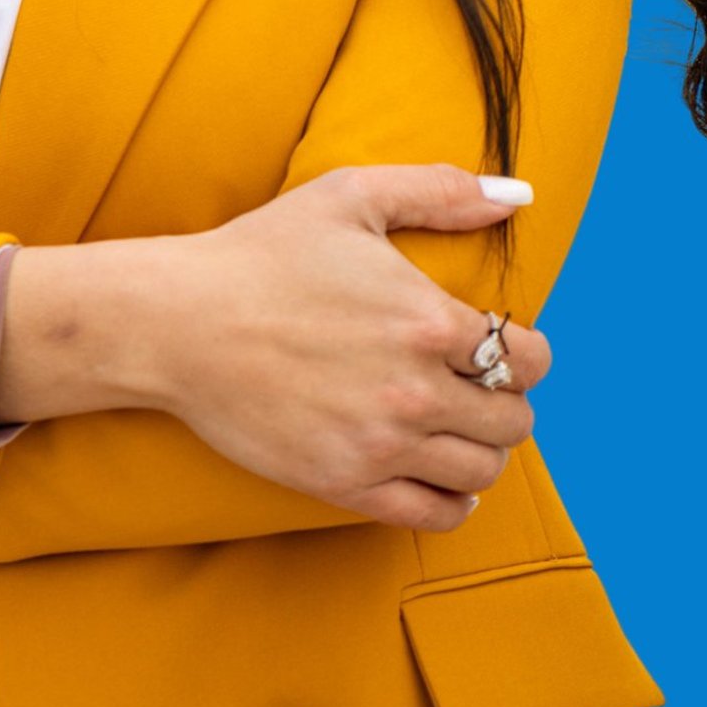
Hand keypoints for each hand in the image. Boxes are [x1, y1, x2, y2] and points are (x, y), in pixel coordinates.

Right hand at [147, 164, 551, 531]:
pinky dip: (455, 503)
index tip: (503, 347)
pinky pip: (435, 515)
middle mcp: (416, 390)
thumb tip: (520, 195)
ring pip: (482, 470)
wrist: (178, 321)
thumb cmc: (261, 252)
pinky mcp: (344, 483)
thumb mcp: (350, 197)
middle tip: (477, 387)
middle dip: (507, 402)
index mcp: (429, 320)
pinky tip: (444, 478)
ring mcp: (381, 444)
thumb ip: (440, 190)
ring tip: (459, 428)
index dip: (527, 353)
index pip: (528, 359)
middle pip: (514, 421)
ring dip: (484, 450)